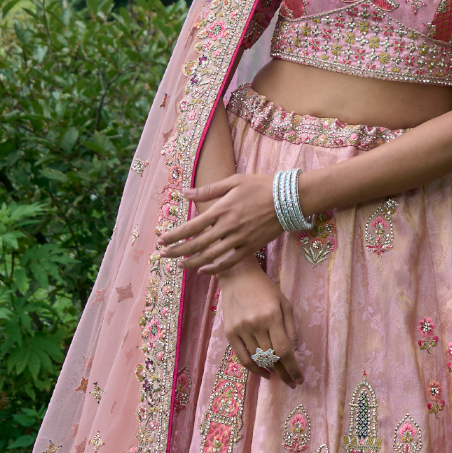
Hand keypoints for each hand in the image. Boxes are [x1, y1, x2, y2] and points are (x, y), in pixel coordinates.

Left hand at [159, 171, 280, 272]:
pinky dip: (215, 269)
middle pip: (197, 244)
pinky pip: (230, 262)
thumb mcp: (234, 181)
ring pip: (211, 256)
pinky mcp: (251, 247)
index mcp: (222, 209)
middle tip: (162, 255)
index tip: (161, 240)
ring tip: (179, 264)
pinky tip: (203, 271)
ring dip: (192, 262)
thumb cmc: (261, 185)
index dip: (174, 235)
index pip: (192, 226)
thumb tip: (185, 192)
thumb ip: (209, 190)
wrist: (290, 198)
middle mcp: (228, 226)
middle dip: (177, 251)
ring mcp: (240, 239)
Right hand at [217, 261, 301, 384]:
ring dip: (271, 370)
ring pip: (258, 359)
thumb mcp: (285, 304)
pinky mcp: (229, 333)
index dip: (293, 368)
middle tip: (292, 382)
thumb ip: (291, 330)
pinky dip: (254, 369)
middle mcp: (255, 324)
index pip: (284, 350)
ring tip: (281, 375)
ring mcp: (240, 329)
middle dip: (284, 372)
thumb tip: (295, 355)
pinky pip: (242, 358)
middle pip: (272, 357)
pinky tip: (265, 373)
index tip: (299, 379)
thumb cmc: (266, 289)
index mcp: (272, 316)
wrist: (238, 277)